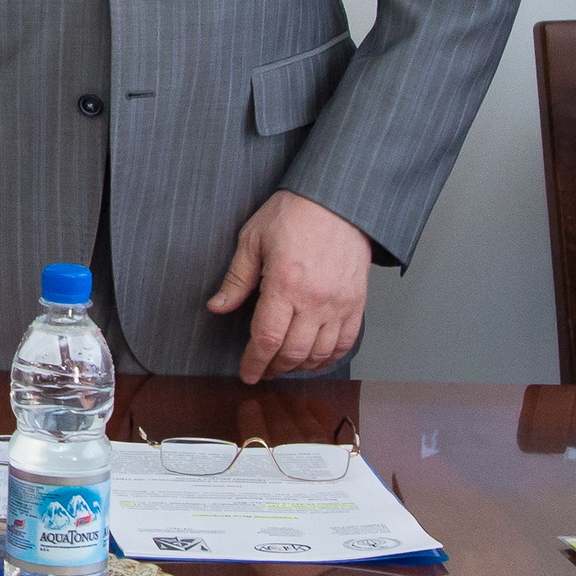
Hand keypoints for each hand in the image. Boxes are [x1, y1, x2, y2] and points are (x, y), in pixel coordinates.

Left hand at [207, 190, 372, 382]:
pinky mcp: (357, 303)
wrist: (337, 201)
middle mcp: (315, 300)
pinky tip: (316, 360)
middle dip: (275, 368)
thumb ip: (237, 278)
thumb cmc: (292, 214)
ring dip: (300, 367)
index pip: (267, 338)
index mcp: (285, 284)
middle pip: (294, 353)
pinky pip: (346, 342)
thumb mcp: (252, 240)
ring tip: (284, 367)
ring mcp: (340, 304)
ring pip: (321, 353)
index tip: (247, 374)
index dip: (254, 362)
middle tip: (262, 371)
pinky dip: (330, 358)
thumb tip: (217, 307)